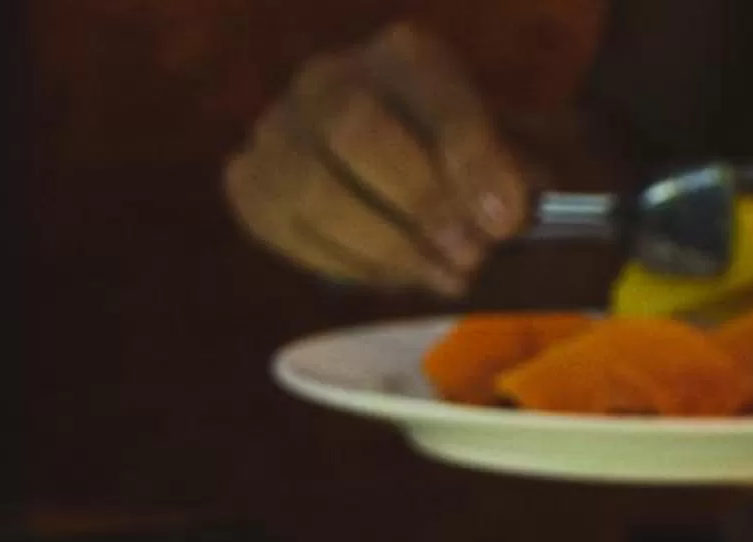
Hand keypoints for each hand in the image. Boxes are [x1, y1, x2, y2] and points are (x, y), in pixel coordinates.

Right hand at [222, 22, 532, 296]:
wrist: (381, 157)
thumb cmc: (445, 156)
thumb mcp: (492, 149)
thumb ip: (503, 174)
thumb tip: (500, 220)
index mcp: (401, 54)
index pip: (433, 95)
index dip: (470, 161)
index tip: (505, 223)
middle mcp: (327, 77)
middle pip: (355, 133)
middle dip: (416, 204)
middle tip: (465, 257)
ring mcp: (276, 128)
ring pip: (312, 191)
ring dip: (380, 247)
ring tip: (435, 277)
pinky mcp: (247, 181)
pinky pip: (283, 230)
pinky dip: (341, 263)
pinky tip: (387, 276)